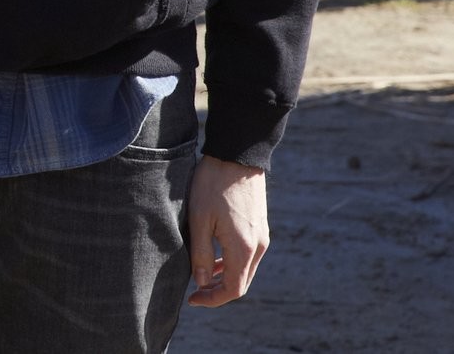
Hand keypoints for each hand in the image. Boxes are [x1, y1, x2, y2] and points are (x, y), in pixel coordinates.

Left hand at [186, 156, 266, 306]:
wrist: (237, 155)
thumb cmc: (213, 185)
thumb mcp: (200, 220)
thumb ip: (202, 254)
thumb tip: (201, 282)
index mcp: (244, 249)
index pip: (233, 290)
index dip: (212, 299)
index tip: (192, 299)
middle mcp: (258, 246)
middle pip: (241, 282)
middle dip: (218, 291)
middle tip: (194, 291)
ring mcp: (261, 236)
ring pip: (245, 269)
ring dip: (225, 276)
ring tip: (201, 274)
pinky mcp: (259, 226)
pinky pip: (248, 254)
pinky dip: (232, 262)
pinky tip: (215, 255)